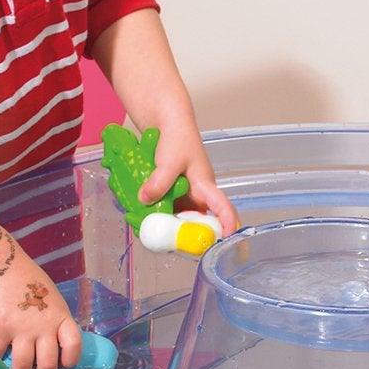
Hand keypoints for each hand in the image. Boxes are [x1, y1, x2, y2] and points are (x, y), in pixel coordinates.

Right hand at [0, 241, 81, 368]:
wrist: (4, 268)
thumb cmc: (32, 283)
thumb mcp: (54, 301)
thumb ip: (56, 322)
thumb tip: (55, 348)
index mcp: (61, 318)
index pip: (74, 345)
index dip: (71, 359)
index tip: (66, 364)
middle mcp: (44, 327)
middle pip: (48, 364)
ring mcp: (21, 330)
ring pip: (23, 367)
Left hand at [142, 115, 237, 233]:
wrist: (166, 126)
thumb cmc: (177, 139)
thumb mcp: (168, 160)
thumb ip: (159, 181)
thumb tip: (145, 200)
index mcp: (205, 188)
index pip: (223, 208)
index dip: (227, 223)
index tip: (225, 237)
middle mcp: (197, 198)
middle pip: (197, 224)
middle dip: (184, 236)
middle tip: (166, 242)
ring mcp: (183, 199)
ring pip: (178, 221)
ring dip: (165, 227)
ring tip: (147, 230)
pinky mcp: (171, 198)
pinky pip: (165, 213)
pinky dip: (155, 217)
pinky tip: (141, 218)